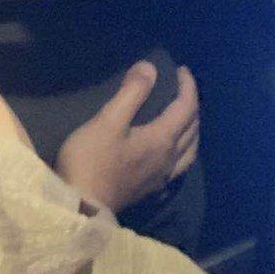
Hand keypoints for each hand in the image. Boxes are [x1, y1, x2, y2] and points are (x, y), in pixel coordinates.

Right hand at [54, 62, 200, 212]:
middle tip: (182, 89)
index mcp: (162, 139)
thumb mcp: (108, 120)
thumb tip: (150, 68)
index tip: (182, 69)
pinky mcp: (151, 188)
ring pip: (191, 150)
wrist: (82, 205)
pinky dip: (184, 150)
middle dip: (192, 105)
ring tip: (185, 118)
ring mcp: (162, 176)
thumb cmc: (91, 159)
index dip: (188, 87)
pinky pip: (180, 165)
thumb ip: (131, 93)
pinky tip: (173, 152)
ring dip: (193, 129)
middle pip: (193, 129)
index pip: (186, 108)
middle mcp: (169, 158)